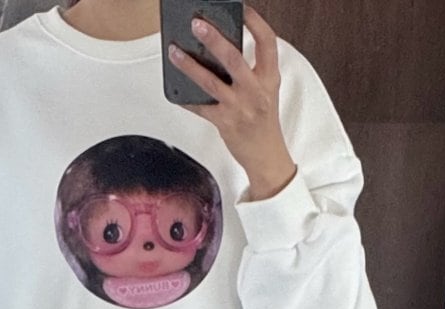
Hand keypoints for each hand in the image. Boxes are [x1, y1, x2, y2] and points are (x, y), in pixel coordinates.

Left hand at [168, 4, 297, 200]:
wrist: (267, 157)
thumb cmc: (264, 123)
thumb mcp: (266, 91)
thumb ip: (251, 70)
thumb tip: (220, 48)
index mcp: (269, 78)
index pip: (267, 42)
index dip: (255, 21)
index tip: (241, 8)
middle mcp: (255, 91)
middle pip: (234, 58)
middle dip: (213, 38)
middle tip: (197, 24)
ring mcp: (239, 108)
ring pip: (210, 81)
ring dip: (189, 65)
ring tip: (174, 51)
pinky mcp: (225, 123)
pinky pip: (200, 107)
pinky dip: (186, 98)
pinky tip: (175, 89)